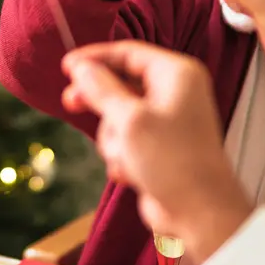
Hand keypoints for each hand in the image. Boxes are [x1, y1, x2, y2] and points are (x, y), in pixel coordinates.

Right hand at [61, 41, 250, 261]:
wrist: (198, 212)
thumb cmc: (172, 161)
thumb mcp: (129, 119)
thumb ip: (101, 89)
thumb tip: (81, 68)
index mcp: (176, 74)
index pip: (128, 52)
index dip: (95, 58)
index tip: (66, 67)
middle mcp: (175, 93)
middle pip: (121, 83)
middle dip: (99, 102)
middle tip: (71, 103)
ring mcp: (167, 121)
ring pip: (118, 116)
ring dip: (113, 139)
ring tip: (126, 157)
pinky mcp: (158, 147)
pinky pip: (126, 141)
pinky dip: (122, 156)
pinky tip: (132, 172)